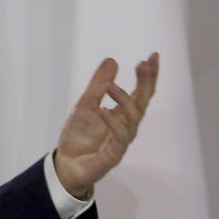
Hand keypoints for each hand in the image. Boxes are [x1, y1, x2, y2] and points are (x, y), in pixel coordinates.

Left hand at [55, 53, 158, 197]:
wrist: (66, 163)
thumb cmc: (79, 135)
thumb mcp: (86, 104)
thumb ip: (98, 84)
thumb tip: (113, 60)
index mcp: (122, 113)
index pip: (141, 92)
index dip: (148, 75)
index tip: (153, 56)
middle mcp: (126, 125)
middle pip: (143, 102)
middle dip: (146, 83)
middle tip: (143, 64)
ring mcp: (121, 140)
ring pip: (132, 118)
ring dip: (123, 100)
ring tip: (110, 86)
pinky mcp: (113, 155)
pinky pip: (118, 137)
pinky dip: (112, 123)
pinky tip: (103, 110)